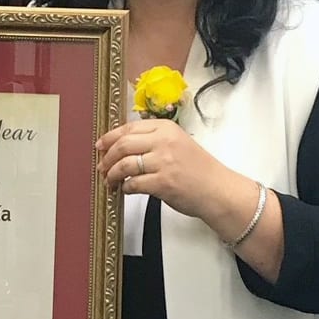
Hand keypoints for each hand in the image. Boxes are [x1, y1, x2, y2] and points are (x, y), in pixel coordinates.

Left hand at [96, 117, 225, 219]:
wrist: (218, 190)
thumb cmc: (199, 170)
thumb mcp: (178, 143)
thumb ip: (154, 140)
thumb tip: (122, 145)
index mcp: (167, 128)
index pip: (129, 127)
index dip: (110, 137)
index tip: (100, 146)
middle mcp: (164, 142)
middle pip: (122, 144)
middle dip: (107, 157)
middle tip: (101, 166)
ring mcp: (163, 162)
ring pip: (124, 165)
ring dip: (112, 175)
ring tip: (110, 181)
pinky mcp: (162, 183)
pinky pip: (133, 184)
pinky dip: (125, 188)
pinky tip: (126, 190)